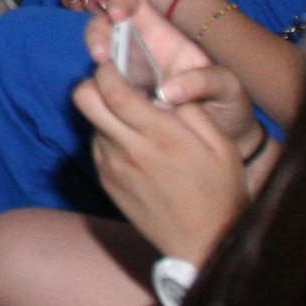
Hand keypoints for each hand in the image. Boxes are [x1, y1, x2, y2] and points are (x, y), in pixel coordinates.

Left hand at [74, 57, 250, 264]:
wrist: (204, 244)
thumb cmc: (220, 192)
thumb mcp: (220, 146)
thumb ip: (191, 110)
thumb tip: (165, 87)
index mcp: (160, 136)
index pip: (113, 91)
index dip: (108, 69)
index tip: (115, 62)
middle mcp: (128, 150)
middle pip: (85, 101)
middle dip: (94, 83)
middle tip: (115, 84)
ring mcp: (113, 168)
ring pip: (91, 123)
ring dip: (104, 113)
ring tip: (132, 119)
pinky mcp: (107, 184)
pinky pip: (97, 147)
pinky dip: (109, 137)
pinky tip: (134, 145)